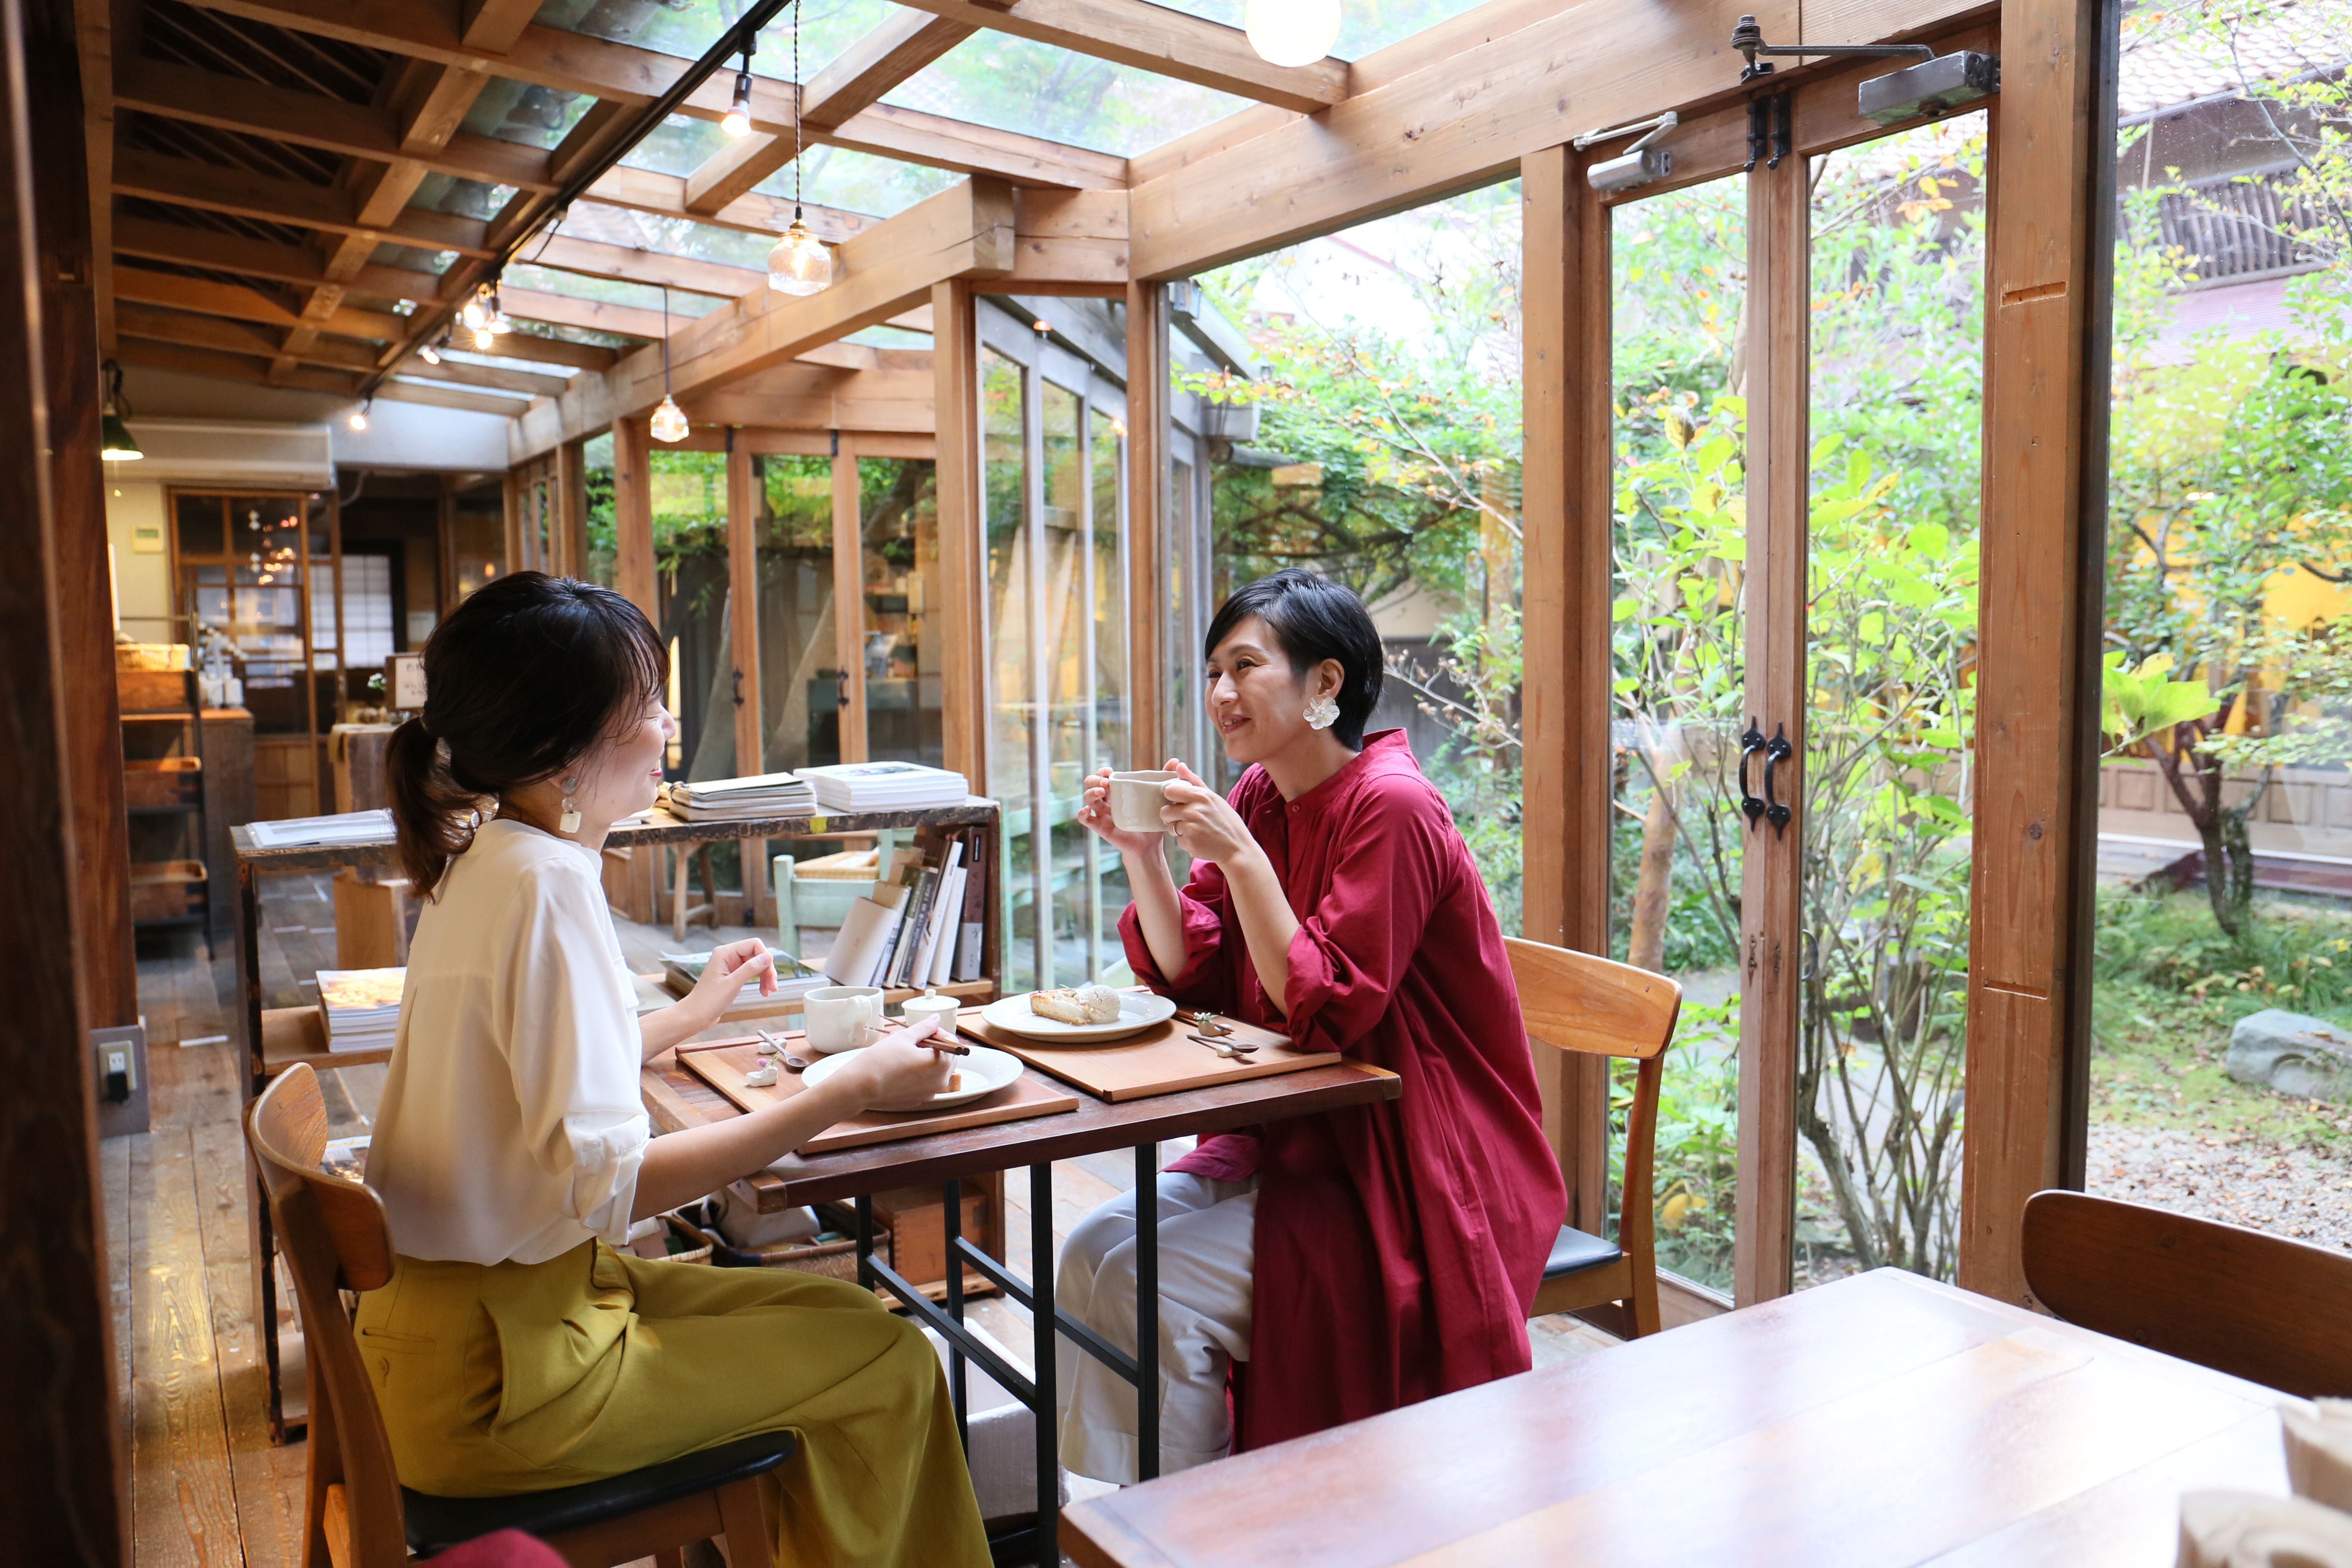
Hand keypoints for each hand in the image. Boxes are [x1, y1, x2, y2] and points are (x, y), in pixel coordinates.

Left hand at [689, 937, 774, 1023]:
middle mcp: (727, 956)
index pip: (754, 944)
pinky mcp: (732, 976)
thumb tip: (768, 957)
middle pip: (756, 955)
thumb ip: (750, 968)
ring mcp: (730, 966)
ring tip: (770, 991)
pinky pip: (750, 973)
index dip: (765, 957)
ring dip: (765, 976)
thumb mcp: (732, 984)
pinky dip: (759, 981)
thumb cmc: (708, 1001)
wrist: (695, 1016)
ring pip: (755, 964)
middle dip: (766, 969)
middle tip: (773, 986)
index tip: (770, 974)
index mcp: (725, 953)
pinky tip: (763, 991)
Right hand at [820, 1027, 954, 1112]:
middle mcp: (940, 1082)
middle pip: (946, 1058)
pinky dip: (917, 1073)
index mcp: (941, 1064)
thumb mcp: (904, 1037)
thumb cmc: (881, 1061)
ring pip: (934, 1071)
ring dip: (925, 1059)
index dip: (938, 1032)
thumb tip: (936, 1019)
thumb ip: (924, 1027)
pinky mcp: (917, 1100)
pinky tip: (900, 1067)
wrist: (859, 1088)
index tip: (922, 1030)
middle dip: (933, 1046)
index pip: (951, 1043)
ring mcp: (929, 1094)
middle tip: (913, 1039)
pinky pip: (924, 1083)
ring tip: (903, 1051)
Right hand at [1078, 764, 1169, 858]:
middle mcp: (1108, 802)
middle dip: (1095, 780)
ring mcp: (1103, 814)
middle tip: (1106, 783)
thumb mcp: (1160, 799)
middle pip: (1091, 784)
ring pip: (1088, 799)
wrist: (1151, 846)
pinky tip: (1086, 810)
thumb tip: (1176, 761)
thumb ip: (1165, 780)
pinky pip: (1086, 820)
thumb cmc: (1153, 822)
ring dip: (1091, 793)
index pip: (1104, 776)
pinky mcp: (1101, 828)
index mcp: (1118, 793)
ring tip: (1102, 792)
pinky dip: (1082, 814)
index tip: (1110, 771)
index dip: (1103, 771)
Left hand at [1158, 760, 1257, 866]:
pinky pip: (1177, 840)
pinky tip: (1199, 840)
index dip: (1171, 798)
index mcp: (1201, 795)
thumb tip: (1179, 765)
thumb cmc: (1226, 821)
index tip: (1178, 802)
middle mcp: (1194, 810)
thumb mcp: (1213, 798)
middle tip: (1186, 819)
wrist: (1237, 847)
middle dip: (1171, 816)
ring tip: (1196, 830)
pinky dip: (1186, 841)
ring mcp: (1191, 827)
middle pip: (1164, 811)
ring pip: (1170, 827)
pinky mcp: (1189, 842)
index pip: (1169, 791)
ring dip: (1178, 830)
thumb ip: (1193, 781)